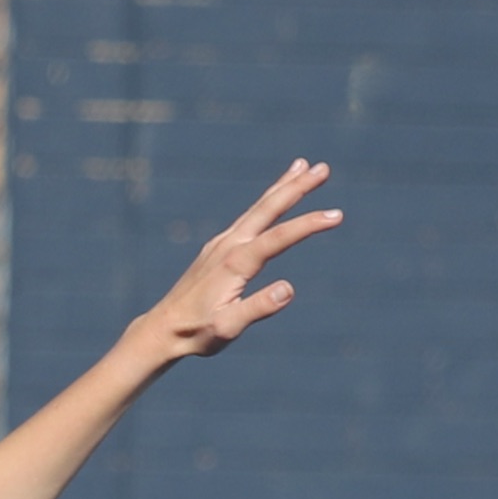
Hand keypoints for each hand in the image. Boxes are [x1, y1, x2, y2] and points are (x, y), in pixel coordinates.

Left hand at [136, 160, 342, 361]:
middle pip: (267, 209)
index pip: (278, 238)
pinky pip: (247, 217)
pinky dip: (265, 202)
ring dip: (282, 187)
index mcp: (235, 263)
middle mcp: (228, 246)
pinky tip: (272, 198)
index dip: (308, 225)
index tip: (336, 216)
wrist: (161, 331)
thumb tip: (288, 289)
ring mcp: (220, 244)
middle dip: (297, 187)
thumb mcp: (228, 327)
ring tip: (304, 165)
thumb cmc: (196, 333)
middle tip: (323, 168)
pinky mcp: (216, 248)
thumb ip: (257, 308)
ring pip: (257, 208)